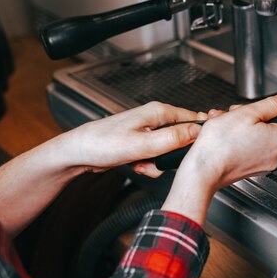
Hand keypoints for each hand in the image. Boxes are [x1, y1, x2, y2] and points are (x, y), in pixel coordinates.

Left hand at [59, 102, 206, 177]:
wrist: (79, 153)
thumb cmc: (102, 144)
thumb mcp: (142, 144)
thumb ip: (172, 138)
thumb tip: (198, 132)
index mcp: (158, 112)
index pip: (194, 119)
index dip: (197, 136)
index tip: (192, 152)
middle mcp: (155, 119)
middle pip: (182, 138)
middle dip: (172, 155)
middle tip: (158, 162)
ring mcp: (148, 131)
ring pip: (169, 150)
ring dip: (158, 162)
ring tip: (142, 163)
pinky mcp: (142, 142)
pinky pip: (156, 156)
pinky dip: (149, 164)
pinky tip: (137, 165)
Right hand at [162, 92, 276, 224]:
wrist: (204, 170)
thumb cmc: (222, 144)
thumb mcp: (247, 112)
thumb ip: (272, 104)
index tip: (268, 113)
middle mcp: (275, 157)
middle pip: (273, 132)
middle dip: (257, 120)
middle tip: (240, 115)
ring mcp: (262, 166)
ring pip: (259, 141)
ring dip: (245, 130)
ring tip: (227, 125)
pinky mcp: (248, 171)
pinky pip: (249, 151)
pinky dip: (239, 142)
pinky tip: (225, 137)